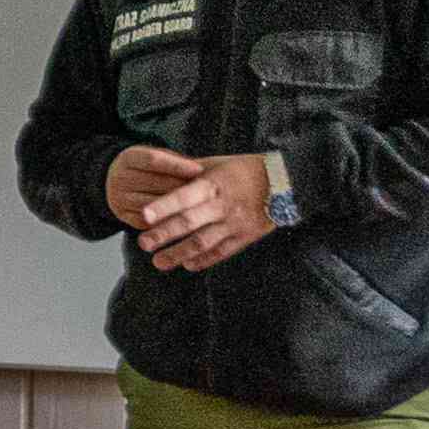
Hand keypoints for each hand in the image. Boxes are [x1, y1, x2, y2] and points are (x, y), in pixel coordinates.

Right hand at [101, 146, 193, 232]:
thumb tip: (200, 171)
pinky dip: (167, 220)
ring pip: (152, 204)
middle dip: (182, 187)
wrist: (117, 183)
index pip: (153, 160)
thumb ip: (174, 162)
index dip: (177, 166)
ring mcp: (119, 199)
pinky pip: (148, 221)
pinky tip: (183, 218)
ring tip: (199, 206)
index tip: (200, 170)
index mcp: (128, 159)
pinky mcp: (124, 216)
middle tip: (207, 191)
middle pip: (154, 183)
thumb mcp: (156, 157)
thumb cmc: (147, 169)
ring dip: (176, 206)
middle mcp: (120, 178)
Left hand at [130, 158, 276, 274]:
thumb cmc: (244, 169)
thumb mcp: (216, 163)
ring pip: (203, 242)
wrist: (286, 181)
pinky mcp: (246, 236)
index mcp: (214, 184)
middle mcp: (223, 205)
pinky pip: (222, 252)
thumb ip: (189, 171)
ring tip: (158, 262)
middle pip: (190, 222)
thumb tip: (159, 171)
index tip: (143, 215)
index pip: (185, 196)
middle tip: (143, 244)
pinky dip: (203, 260)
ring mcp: (235, 223)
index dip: (164, 206)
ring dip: (179, 254)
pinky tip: (187, 265)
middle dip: (164, 235)